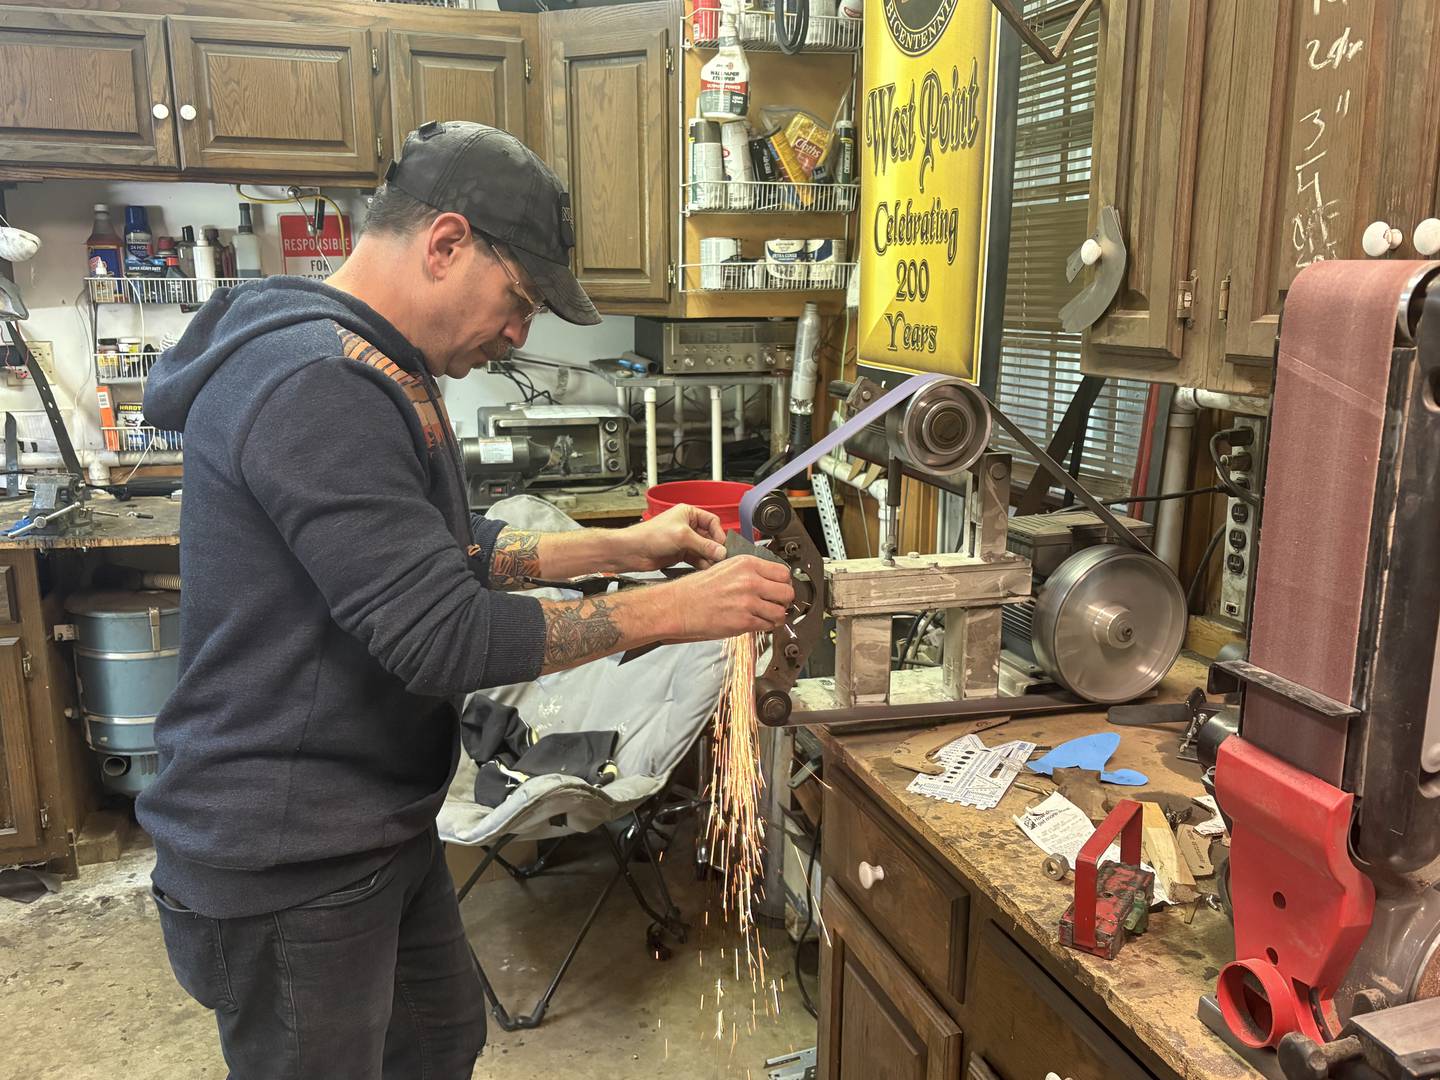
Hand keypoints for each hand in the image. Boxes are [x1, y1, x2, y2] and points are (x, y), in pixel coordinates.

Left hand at [618, 504, 726, 570]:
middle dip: (714, 548)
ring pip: (703, 549)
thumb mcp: (682, 536)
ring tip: (713, 564)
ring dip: (709, 557)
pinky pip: (696, 558)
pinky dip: (701, 563)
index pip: (712, 521)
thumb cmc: (650, 535)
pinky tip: (705, 568)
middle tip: (720, 557)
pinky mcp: (680, 554)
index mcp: (688, 514)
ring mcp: (684, 541)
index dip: (718, 534)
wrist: (633, 551)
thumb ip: (704, 545)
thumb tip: (721, 551)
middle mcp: (687, 526)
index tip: (721, 546)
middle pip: (709, 537)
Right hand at [663, 555, 793, 640]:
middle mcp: (750, 581)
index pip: (783, 572)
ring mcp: (748, 602)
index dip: (784, 582)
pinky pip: (767, 626)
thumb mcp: (726, 567)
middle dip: (784, 600)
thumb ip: (750, 571)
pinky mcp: (744, 622)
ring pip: (780, 612)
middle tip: (776, 603)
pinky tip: (756, 621)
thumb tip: (770, 578)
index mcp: (747, 564)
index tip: (780, 587)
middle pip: (787, 593)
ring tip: (767, 615)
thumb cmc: (699, 588)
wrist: (681, 605)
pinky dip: (765, 626)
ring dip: (776, 616)